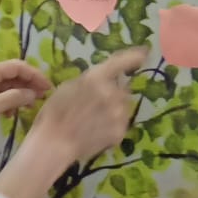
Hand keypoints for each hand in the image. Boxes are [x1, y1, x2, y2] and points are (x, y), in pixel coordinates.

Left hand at [0, 60, 51, 139]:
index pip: (17, 67)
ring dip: (22, 94)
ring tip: (32, 105)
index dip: (34, 75)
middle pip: (15, 74)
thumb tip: (33, 93)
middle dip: (30, 84)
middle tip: (43, 96)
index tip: (47, 87)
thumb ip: (14, 98)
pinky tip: (13, 114)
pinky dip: (11, 101)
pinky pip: (3, 94)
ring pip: (10, 85)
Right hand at [28, 47, 147, 163]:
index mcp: (96, 78)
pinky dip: (112, 125)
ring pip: (123, 107)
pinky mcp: (120, 132)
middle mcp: (113, 93)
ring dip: (114, 109)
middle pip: (122, 89)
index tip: (143, 53)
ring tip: (94, 120)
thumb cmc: (54, 113)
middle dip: (114, 93)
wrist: (54, 143)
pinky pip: (120, 123)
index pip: (121, 62)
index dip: (134, 56)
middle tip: (95, 104)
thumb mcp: (67, 87)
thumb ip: (89, 81)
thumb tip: (105, 80)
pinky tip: (96, 131)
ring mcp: (119, 114)